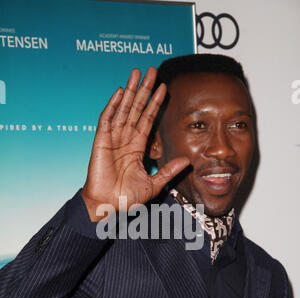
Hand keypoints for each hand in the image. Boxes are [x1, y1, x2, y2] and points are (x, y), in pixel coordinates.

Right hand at [81, 67, 189, 220]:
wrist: (108, 206)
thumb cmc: (126, 198)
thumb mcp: (153, 184)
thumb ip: (168, 171)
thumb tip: (187, 160)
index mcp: (136, 148)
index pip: (148, 120)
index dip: (155, 104)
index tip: (164, 88)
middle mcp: (125, 139)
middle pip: (136, 109)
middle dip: (144, 90)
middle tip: (152, 70)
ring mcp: (112, 138)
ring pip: (122, 109)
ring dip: (130, 91)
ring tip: (137, 73)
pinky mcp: (100, 141)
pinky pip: (106, 120)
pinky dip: (112, 106)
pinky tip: (120, 92)